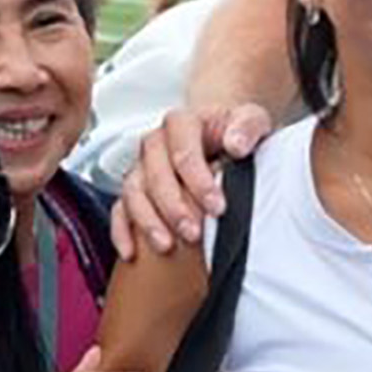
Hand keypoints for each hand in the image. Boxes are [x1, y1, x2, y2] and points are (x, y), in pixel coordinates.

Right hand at [111, 104, 271, 260]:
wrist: (225, 137)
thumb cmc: (236, 131)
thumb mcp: (252, 120)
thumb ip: (247, 126)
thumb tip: (236, 144)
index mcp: (181, 123)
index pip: (183, 150)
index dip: (198, 181)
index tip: (217, 207)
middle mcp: (156, 144)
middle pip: (154, 174)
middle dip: (173, 207)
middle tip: (193, 232)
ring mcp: (142, 167)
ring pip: (133, 193)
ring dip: (148, 222)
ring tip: (167, 246)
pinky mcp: (135, 191)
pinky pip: (120, 210)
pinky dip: (122, 231)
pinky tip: (132, 251)